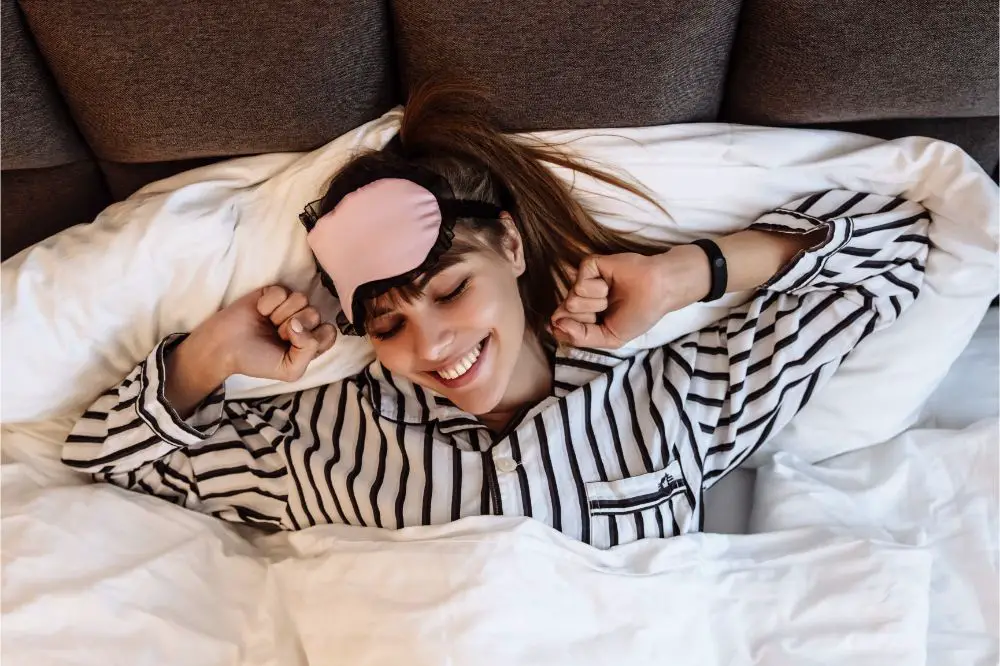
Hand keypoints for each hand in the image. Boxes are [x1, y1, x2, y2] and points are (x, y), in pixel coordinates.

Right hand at [182, 286, 337, 383]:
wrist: (224, 347)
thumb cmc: (256, 361)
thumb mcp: (290, 370)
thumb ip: (308, 352)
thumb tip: (301, 324)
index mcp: (310, 341)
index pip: (329, 332)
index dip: (313, 338)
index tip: (293, 346)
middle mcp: (303, 322)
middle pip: (315, 314)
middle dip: (294, 327)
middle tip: (276, 335)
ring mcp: (289, 306)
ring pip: (301, 299)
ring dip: (281, 314)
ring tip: (268, 323)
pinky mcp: (273, 293)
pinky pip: (282, 291)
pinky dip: (268, 304)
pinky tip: (259, 312)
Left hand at [550, 246, 709, 348]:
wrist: (658, 292)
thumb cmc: (638, 314)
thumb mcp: (610, 337)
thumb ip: (580, 337)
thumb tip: (555, 325)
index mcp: (584, 316)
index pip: (560, 326)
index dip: (571, 331)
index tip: (594, 326)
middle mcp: (580, 298)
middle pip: (562, 315)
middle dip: (587, 319)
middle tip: (606, 311)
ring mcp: (583, 282)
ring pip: (571, 302)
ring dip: (595, 304)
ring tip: (611, 297)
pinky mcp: (588, 266)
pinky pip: (579, 286)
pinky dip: (597, 290)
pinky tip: (609, 285)